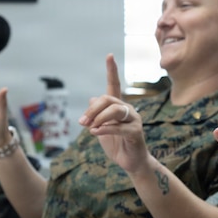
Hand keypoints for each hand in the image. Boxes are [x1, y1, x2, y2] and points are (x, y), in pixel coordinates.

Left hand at [80, 54, 149, 173]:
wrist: (130, 162)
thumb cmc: (116, 145)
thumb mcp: (101, 128)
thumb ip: (96, 115)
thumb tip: (92, 98)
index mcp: (118, 107)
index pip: (114, 85)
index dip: (112, 70)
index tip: (109, 55)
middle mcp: (127, 109)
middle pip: (108, 99)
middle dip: (92, 110)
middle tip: (81, 122)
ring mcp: (134, 119)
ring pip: (114, 110)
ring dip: (98, 118)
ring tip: (89, 128)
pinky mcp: (136, 132)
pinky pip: (118, 127)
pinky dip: (104, 129)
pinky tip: (95, 133)